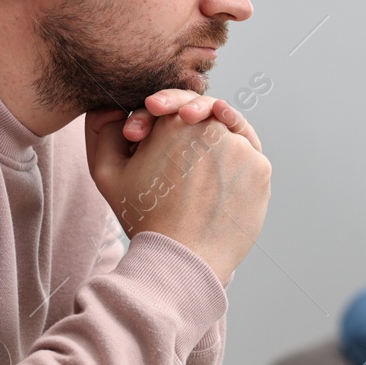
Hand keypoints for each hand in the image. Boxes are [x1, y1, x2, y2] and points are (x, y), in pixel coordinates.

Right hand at [84, 94, 269, 283]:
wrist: (184, 259)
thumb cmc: (143, 217)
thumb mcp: (107, 172)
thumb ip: (103, 130)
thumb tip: (116, 109)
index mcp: (175, 121)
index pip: (169, 104)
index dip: (152, 121)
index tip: (139, 140)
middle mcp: (213, 126)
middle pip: (200, 115)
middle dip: (183, 130)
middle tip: (168, 159)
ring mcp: (242, 146)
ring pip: (226, 133)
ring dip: (211, 146)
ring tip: (190, 179)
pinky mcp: (261, 168)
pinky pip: (248, 156)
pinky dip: (233, 165)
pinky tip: (213, 188)